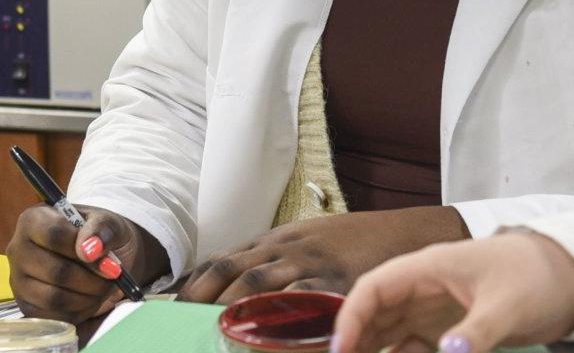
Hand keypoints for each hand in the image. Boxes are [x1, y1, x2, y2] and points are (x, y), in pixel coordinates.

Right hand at [8, 205, 166, 325]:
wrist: (98, 256)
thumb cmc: (98, 235)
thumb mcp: (107, 222)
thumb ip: (101, 229)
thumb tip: (89, 250)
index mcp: (33, 220)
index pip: (53, 234)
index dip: (84, 249)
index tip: (109, 261)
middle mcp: (18, 250)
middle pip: (55, 271)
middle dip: (92, 280)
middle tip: (112, 278)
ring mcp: (19, 281)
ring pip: (54, 298)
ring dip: (88, 298)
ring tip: (103, 288)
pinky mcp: (27, 307)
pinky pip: (55, 317)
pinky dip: (80, 313)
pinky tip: (90, 300)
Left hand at [179, 206, 469, 304]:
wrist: (403, 233)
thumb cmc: (349, 241)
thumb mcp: (302, 241)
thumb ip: (267, 259)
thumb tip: (223, 283)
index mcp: (275, 241)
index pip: (223, 260)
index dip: (194, 284)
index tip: (170, 307)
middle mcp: (288, 251)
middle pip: (235, 273)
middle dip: (205, 300)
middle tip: (184, 325)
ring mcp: (313, 267)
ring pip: (262, 287)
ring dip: (234, 312)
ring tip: (215, 333)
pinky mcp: (339, 285)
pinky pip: (305, 306)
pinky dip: (284, 323)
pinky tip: (270, 340)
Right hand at [331, 231, 573, 352]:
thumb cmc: (540, 276)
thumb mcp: (508, 306)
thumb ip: (476, 334)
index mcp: (430, 267)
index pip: (373, 288)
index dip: (350, 318)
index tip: (339, 352)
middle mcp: (425, 286)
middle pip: (375, 314)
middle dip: (356, 341)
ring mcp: (437, 308)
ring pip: (391, 333)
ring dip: (376, 351)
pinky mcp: (452, 328)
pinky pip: (415, 347)